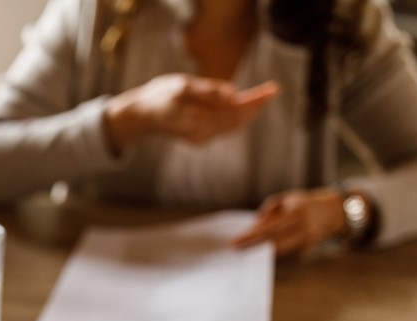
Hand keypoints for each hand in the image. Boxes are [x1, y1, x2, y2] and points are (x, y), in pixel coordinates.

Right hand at [104, 75, 278, 153]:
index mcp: (195, 119)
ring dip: (250, 112)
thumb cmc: (160, 96)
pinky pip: (225, 128)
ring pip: (233, 126)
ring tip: (265, 95)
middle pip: (237, 120)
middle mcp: (200, 134)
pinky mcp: (201, 139)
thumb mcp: (181, 85)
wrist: (143, 117)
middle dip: (255, 106)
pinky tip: (247, 106)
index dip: (253, 101)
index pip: (233, 111)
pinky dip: (238, 117)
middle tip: (273, 90)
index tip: (271, 90)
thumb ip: (207, 91)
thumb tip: (232, 94)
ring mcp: (200, 139)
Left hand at [232, 187, 349, 257]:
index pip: (269, 228)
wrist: (333, 212)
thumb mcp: (287, 199)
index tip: (234, 243)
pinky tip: (261, 252)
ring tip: (245, 251)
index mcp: (297, 213)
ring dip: (261, 252)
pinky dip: (272, 254)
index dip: (251, 237)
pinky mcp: (307, 252)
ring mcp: (307, 243)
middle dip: (253, 248)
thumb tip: (253, 227)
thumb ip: (269, 211)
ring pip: (278, 253)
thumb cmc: (303, 204)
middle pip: (273, 244)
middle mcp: (304, 229)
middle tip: (235, 250)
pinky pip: (285, 255)